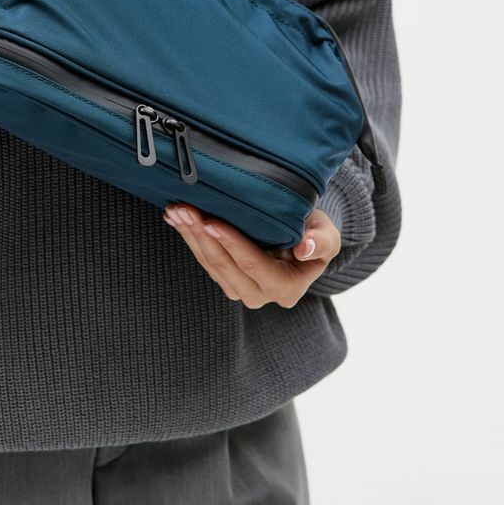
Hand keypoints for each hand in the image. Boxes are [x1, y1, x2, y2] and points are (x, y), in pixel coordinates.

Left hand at [163, 204, 339, 307]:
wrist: (303, 238)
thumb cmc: (316, 234)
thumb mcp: (328, 234)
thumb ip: (322, 242)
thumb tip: (305, 248)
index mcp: (287, 288)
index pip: (253, 265)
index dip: (231, 243)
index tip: (211, 221)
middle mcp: (260, 295)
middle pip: (225, 266)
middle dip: (201, 236)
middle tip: (184, 209)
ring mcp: (239, 289)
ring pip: (209, 263)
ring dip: (190, 235)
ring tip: (176, 209)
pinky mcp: (225, 279)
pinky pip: (203, 259)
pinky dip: (188, 237)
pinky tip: (176, 217)